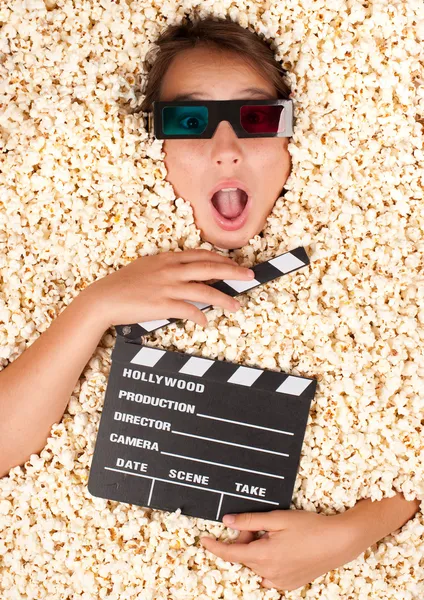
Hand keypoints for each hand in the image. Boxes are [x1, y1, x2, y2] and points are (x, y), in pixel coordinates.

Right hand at [84, 249, 253, 329]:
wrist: (104, 298)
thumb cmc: (122, 284)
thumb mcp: (146, 267)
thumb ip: (166, 268)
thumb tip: (183, 274)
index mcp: (167, 259)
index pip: (201, 255)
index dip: (221, 259)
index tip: (234, 263)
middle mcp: (171, 270)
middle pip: (210, 269)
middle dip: (233, 272)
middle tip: (250, 276)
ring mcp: (168, 287)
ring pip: (204, 291)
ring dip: (223, 299)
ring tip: (236, 306)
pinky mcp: (163, 305)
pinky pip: (188, 311)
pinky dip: (200, 317)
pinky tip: (205, 322)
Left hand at [200, 509, 363, 591]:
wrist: (338, 542)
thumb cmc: (310, 526)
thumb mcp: (277, 518)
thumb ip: (250, 520)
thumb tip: (227, 521)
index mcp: (264, 556)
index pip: (230, 554)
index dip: (214, 546)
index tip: (203, 540)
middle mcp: (269, 573)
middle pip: (245, 556)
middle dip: (245, 540)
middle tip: (261, 525)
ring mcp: (280, 581)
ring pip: (257, 564)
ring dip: (257, 550)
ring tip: (274, 535)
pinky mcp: (290, 584)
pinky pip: (269, 574)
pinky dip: (268, 561)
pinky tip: (282, 548)